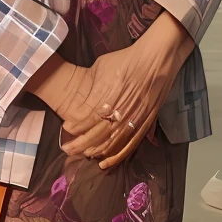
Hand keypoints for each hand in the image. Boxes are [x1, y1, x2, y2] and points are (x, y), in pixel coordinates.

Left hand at [27, 11, 192, 170]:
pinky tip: (105, 162)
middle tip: (68, 149)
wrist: (155, 59)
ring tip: (83, 155)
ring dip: (96, 151)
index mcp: (110, 94)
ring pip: (113, 142)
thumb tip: (80, 100)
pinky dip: (117, 155)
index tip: (66, 129)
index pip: (89, 117)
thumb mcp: (102, 66)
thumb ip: (91, 86)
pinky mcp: (145, 123)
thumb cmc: (126, 60)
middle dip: (81, 144)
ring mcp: (135, 118)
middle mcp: (122, 109)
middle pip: (98, 133)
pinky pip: (130, 144)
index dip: (77, 126)